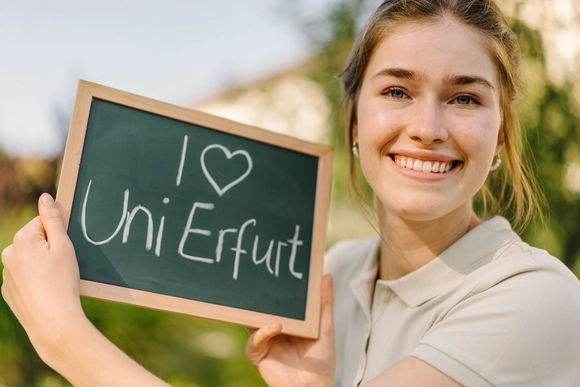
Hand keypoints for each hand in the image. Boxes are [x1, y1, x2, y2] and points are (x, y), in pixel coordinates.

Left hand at [1, 193, 84, 357]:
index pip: (44, 223)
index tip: (66, 251)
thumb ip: (53, 219)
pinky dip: (36, 281)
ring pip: (31, 260)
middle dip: (50, 249)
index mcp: (22, 239)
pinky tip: (47, 291)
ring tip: (56, 281)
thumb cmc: (62, 282)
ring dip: (43, 265)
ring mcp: (6, 274)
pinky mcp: (8, 291)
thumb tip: (45, 197)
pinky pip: (25, 277)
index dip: (60, 235)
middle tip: (63, 267)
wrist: (53, 321)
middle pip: (36, 241)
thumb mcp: (64, 246)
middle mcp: (8, 254)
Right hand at [245, 274, 335, 386]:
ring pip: (251, 322)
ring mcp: (264, 342)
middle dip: (257, 297)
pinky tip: (275, 327)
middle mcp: (272, 330)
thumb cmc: (321, 361)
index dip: (272, 289)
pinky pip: (253, 342)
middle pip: (259, 310)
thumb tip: (326, 275)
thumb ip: (325, 303)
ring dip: (255, 312)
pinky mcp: (258, 355)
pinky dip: (262, 333)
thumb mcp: (325, 327)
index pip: (275, 301)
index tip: (274, 273)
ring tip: (266, 303)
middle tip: (259, 281)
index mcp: (286, 321)